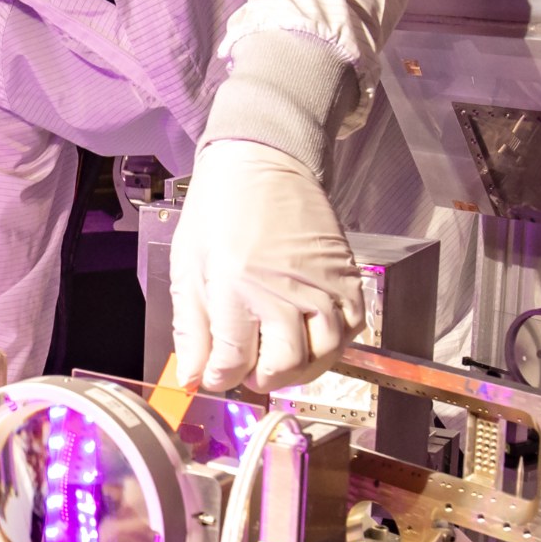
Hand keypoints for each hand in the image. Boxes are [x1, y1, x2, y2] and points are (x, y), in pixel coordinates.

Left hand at [170, 139, 364, 392]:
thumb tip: (191, 375)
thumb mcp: (188, 267)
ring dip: (300, 369)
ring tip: (280, 360)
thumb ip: (191, 327)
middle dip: (261, 379)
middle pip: (283, 367)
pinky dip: (334, 344)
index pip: (233, 362)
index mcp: (236, 287)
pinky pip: (352, 328)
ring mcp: (320, 284)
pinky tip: (311, 337)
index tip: (216, 375)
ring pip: (323, 355)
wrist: (263, 161)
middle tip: (250, 370)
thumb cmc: (221, 209)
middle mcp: (282, 290)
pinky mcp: (345, 276)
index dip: (221, 378)